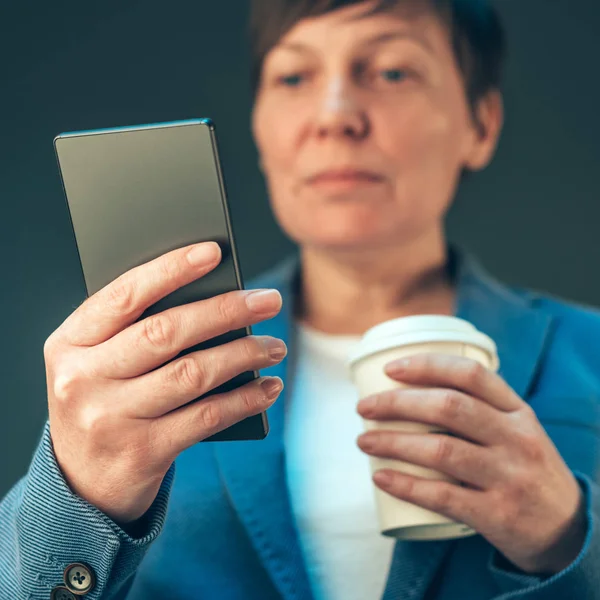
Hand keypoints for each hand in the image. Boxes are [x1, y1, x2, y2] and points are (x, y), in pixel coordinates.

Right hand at [45, 241, 286, 525]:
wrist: (80, 482)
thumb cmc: (102, 401)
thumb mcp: (98, 362)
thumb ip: (135, 330)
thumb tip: (213, 295)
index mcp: (70, 343)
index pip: (124, 295)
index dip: (171, 269)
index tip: (214, 252)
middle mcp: (83, 379)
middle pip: (166, 332)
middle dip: (226, 311)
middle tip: (269, 300)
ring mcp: (110, 419)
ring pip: (193, 373)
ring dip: (244, 354)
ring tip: (274, 345)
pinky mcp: (143, 453)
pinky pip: (207, 417)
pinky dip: (245, 399)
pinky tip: (267, 386)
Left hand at [356, 353, 586, 574]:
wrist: (568, 531)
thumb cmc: (525, 470)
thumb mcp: (517, 431)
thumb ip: (480, 409)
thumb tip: (411, 389)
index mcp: (518, 412)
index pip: (471, 374)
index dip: (426, 365)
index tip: (390, 369)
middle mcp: (516, 439)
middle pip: (448, 407)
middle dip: (397, 403)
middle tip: (364, 407)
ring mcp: (509, 478)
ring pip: (441, 450)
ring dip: (393, 443)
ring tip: (364, 441)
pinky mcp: (498, 515)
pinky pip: (443, 496)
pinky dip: (406, 485)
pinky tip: (381, 477)